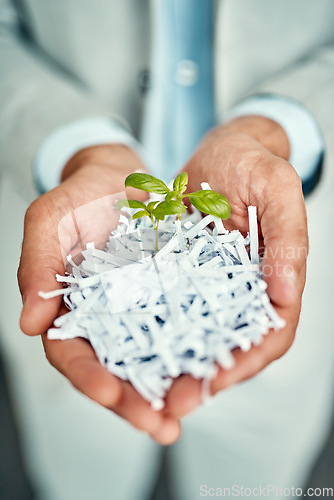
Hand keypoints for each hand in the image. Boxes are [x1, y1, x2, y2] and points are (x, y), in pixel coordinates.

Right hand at [18, 144, 180, 443]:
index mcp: (70, 308)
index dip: (86, 376)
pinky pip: (183, 330)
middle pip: (114, 370)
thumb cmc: (81, 196)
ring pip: (150, 360)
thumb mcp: (51, 219)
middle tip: (158, 425)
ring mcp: (140, 313)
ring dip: (167, 391)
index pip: (71, 351)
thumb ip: (37, 264)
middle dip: (132, 402)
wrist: (124, 180)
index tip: (109, 392)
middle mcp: (106, 319)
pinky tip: (213, 370)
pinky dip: (194, 353)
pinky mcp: (172, 300)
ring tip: (188, 412)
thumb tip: (29, 324)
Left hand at [162, 116, 307, 418]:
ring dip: (175, 368)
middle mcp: (243, 292)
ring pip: (196, 338)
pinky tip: (129, 349)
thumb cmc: (254, 163)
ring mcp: (211, 288)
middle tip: (171, 404)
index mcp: (275, 279)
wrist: (219, 150)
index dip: (248, 361)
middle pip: (230, 348)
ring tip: (145, 391)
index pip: (270, 334)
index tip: (217, 380)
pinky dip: (153, 334)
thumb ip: (288, 237)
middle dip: (204, 380)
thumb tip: (286, 295)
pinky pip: (168, 311)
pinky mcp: (182, 278)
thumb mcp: (276, 187)